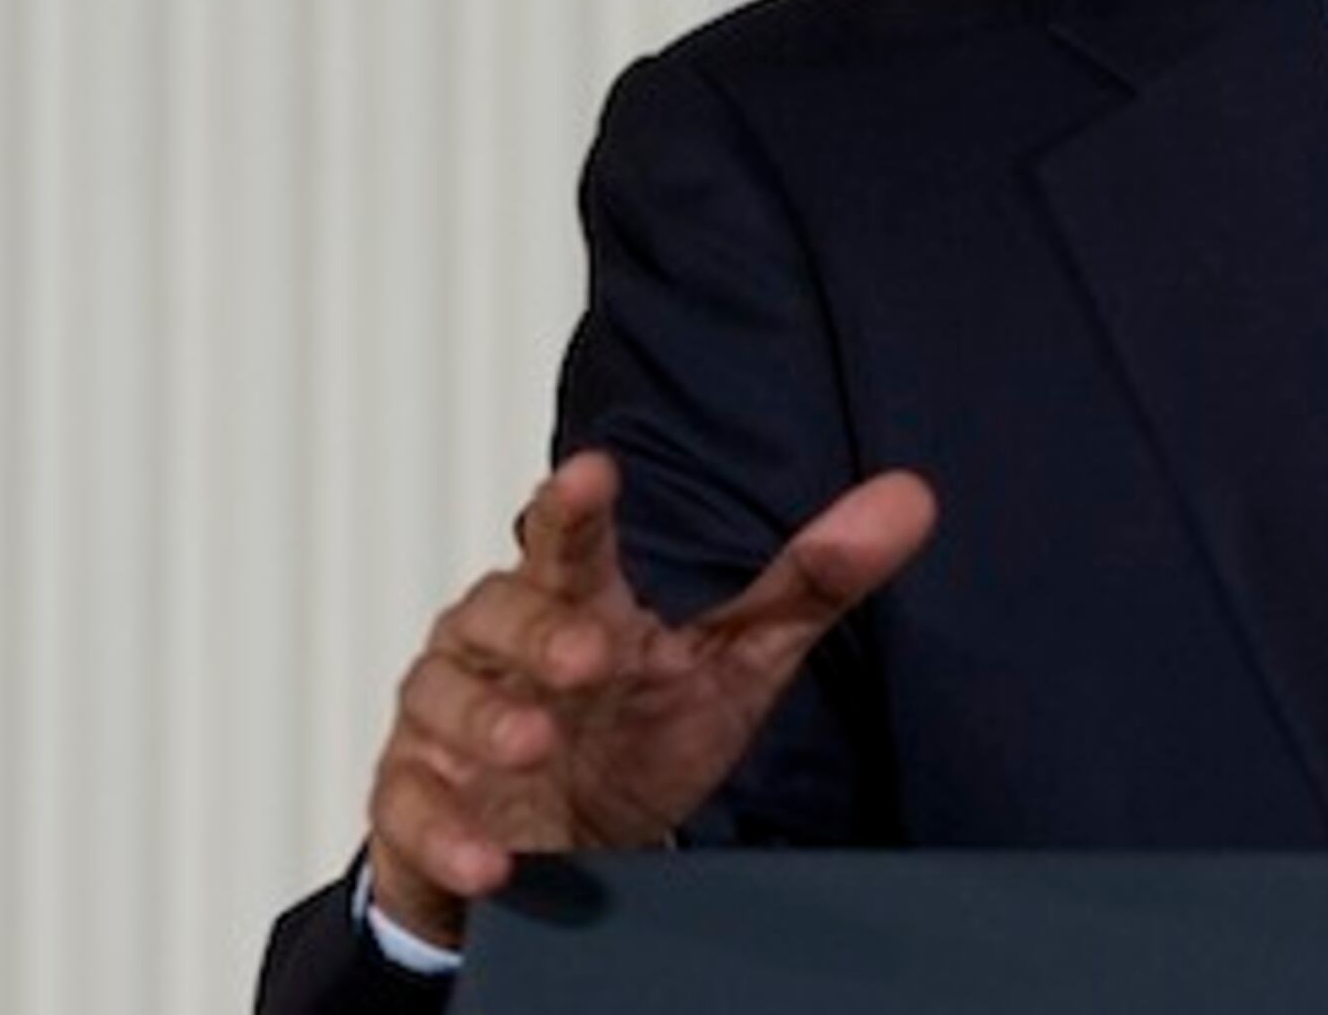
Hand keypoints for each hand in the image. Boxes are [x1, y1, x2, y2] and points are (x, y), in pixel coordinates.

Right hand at [361, 449, 938, 946]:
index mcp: (572, 601)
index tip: (592, 473)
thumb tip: (910, 498)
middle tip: (587, 653)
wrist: (563, 848)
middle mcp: (498, 649)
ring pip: (440, 698)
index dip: (575, 505)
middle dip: (537, 630)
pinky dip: (448, 832)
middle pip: (496, 612)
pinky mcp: (419, 802)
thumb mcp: (734, 662)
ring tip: (535, 743)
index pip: (569, 541)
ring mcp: (449, 725)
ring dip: (486, 721)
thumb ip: (813, 582)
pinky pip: (416, 811)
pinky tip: (489, 854)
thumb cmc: (636, 733)